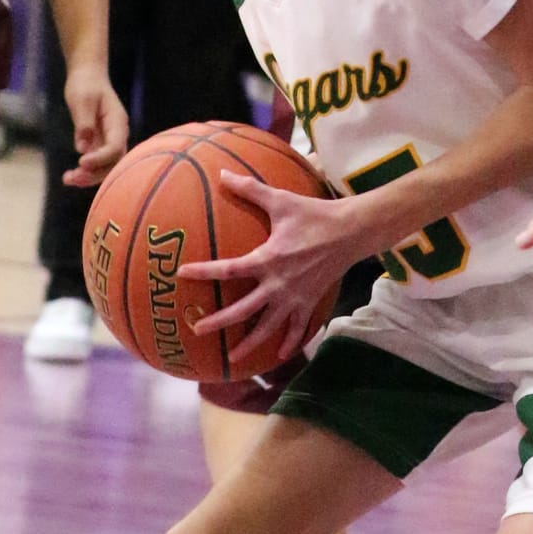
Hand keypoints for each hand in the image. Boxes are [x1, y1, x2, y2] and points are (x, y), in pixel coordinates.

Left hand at [61, 65, 129, 186]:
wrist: (87, 75)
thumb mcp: (82, 99)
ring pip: (106, 166)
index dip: (100, 158)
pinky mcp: (99, 143)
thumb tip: (82, 148)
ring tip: (68, 179)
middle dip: (95, 174)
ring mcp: (109, 139)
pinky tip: (70, 176)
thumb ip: (84, 123)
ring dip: (89, 176)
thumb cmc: (85, 84)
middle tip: (72, 178)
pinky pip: (96, 162)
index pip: (115, 147)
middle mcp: (117, 134)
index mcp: (118, 122)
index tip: (81, 161)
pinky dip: (85, 171)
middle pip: (113, 162)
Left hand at [180, 174, 362, 370]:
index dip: (204, 272)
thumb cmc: (314, 214)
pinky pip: (299, 329)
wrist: (350, 231)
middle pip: (243, 310)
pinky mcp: (310, 302)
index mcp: (268, 259)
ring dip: (250, 344)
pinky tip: (280, 356)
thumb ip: (250, 189)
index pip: (229, 270)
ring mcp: (295, 297)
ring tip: (232, 358)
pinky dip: (290, 344)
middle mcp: (278, 284)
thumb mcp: (281, 200)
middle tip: (196, 330)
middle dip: (219, 322)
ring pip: (269, 327)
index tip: (182, 274)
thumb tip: (222, 174)